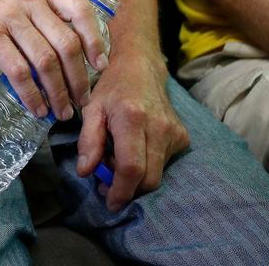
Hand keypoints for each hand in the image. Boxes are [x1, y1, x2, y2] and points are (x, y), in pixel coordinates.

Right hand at [0, 0, 108, 120]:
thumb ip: (44, 8)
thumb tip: (70, 44)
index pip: (80, 12)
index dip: (95, 41)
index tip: (100, 66)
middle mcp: (30, 1)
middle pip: (67, 43)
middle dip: (79, 78)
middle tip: (82, 99)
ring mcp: (10, 18)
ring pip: (46, 61)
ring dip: (58, 92)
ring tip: (62, 110)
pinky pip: (19, 72)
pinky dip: (32, 94)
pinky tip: (37, 107)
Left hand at [76, 53, 188, 210]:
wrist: (141, 67)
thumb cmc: (112, 87)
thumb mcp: (91, 108)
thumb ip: (88, 141)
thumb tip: (86, 172)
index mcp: (132, 118)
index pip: (131, 168)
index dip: (120, 191)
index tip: (109, 201)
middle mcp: (158, 127)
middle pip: (149, 179)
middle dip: (128, 190)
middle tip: (108, 184)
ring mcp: (174, 132)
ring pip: (158, 175)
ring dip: (137, 178)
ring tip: (118, 159)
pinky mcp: (183, 137)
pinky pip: (165, 164)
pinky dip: (148, 166)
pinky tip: (135, 150)